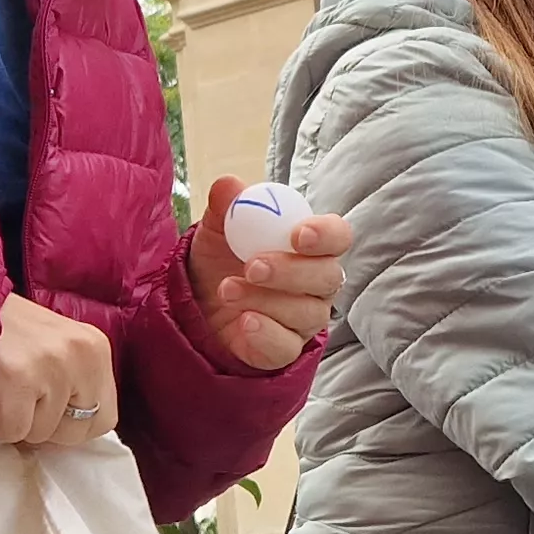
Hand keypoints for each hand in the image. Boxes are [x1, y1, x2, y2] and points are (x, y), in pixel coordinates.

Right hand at [0, 294, 117, 446]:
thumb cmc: (0, 330)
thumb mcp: (51, 348)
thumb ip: (70, 384)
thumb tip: (70, 433)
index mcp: (95, 347)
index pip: (105, 418)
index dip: (70, 425)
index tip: (44, 412)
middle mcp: (80, 353)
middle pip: (75, 431)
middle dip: (42, 425)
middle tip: (17, 398)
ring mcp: (51, 364)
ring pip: (40, 433)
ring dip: (13, 420)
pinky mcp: (19, 377)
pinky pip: (11, 430)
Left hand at [189, 176, 351, 369]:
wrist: (195, 303)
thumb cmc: (221, 258)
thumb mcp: (217, 229)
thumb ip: (227, 207)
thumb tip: (228, 185)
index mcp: (310, 245)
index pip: (338, 236)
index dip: (326, 235)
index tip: (298, 235)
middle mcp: (317, 282)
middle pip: (329, 277)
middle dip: (292, 271)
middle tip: (253, 266)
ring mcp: (304, 318)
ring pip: (308, 313)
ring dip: (266, 300)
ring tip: (227, 289)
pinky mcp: (285, 348)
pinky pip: (287, 346)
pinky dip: (266, 333)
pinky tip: (244, 322)